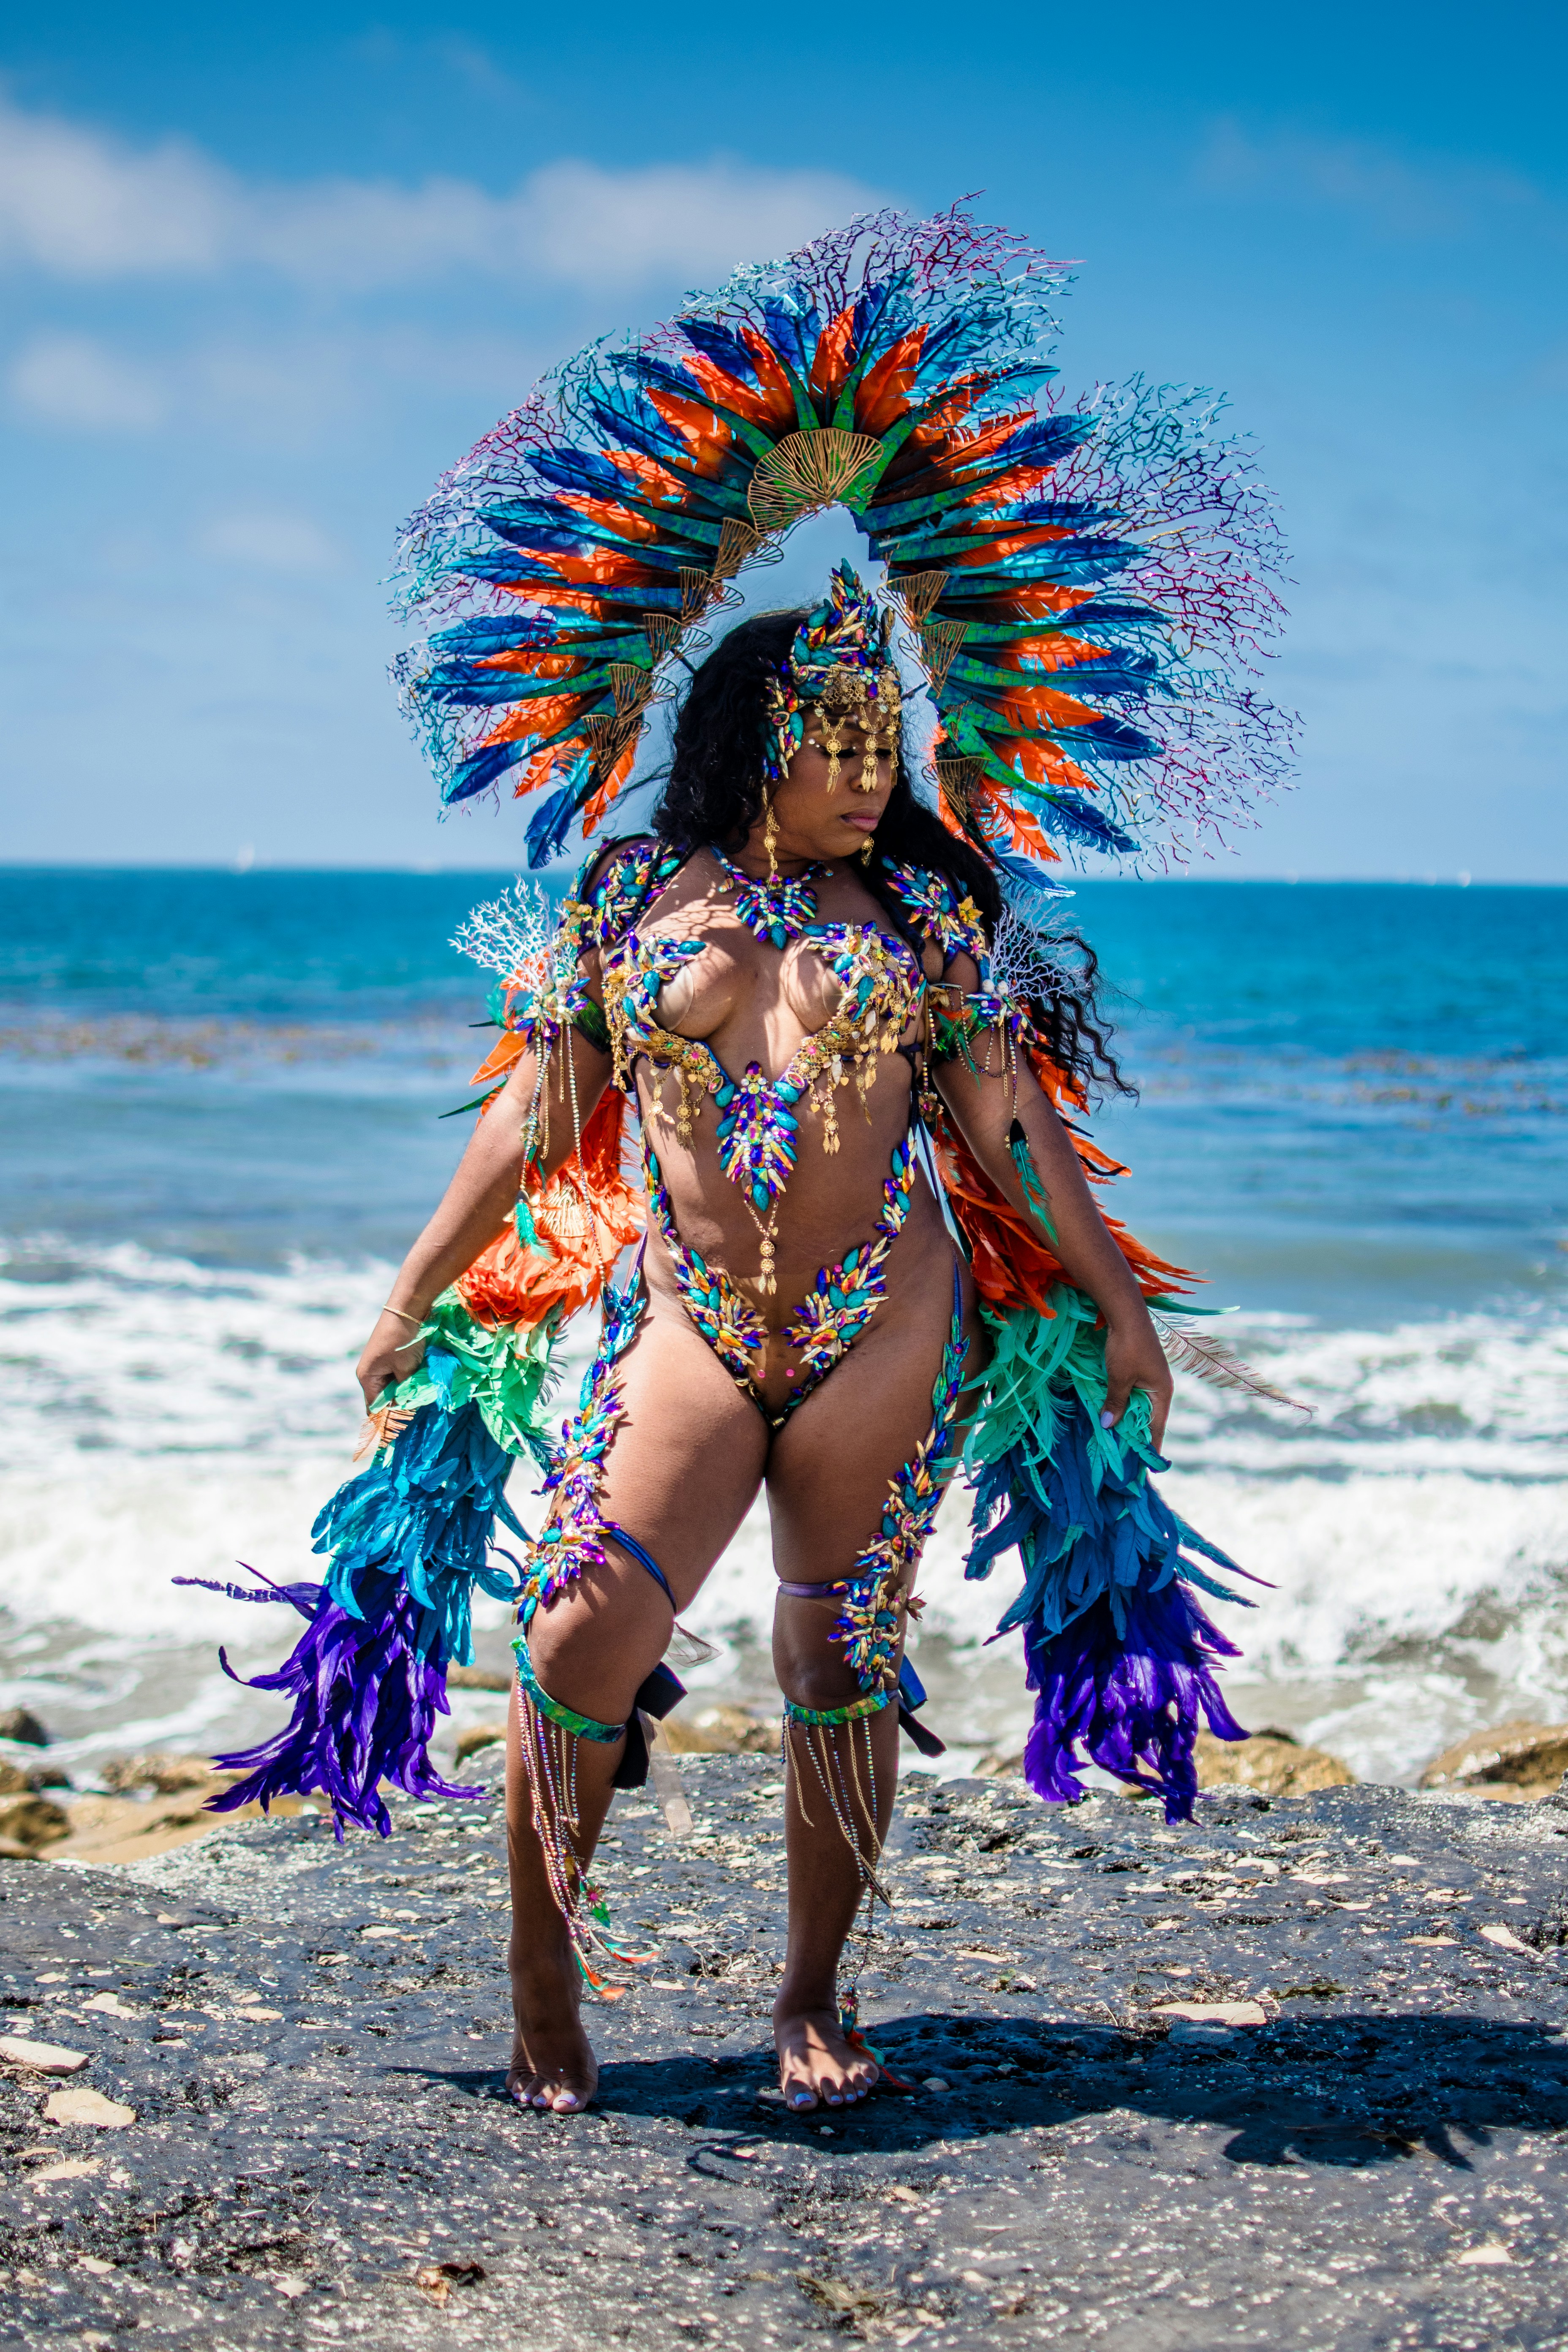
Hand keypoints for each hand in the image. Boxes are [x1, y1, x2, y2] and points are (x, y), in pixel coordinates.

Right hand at [357, 1309, 425, 1410]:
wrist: (407, 1310)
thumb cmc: (403, 1341)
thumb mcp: (406, 1369)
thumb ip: (405, 1390)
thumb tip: (407, 1406)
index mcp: (367, 1378)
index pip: (374, 1408)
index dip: (387, 1419)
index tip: (403, 1428)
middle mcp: (370, 1373)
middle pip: (384, 1398)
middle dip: (400, 1404)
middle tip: (418, 1412)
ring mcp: (379, 1364)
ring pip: (392, 1387)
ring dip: (405, 1391)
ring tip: (420, 1396)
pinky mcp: (390, 1357)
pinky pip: (397, 1375)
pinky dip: (407, 1380)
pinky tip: (420, 1382)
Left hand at [1102, 1314, 1172, 1450]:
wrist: (1127, 1314)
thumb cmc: (1127, 1348)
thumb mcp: (1120, 1379)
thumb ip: (1116, 1403)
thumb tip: (1108, 1426)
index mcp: (1162, 1393)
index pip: (1157, 1428)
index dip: (1151, 1447)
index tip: (1148, 1467)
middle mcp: (1160, 1387)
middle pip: (1149, 1419)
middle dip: (1137, 1436)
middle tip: (1126, 1457)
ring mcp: (1151, 1378)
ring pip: (1140, 1406)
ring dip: (1129, 1420)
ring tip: (1117, 1439)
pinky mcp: (1140, 1369)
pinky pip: (1134, 1395)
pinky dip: (1124, 1405)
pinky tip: (1113, 1413)